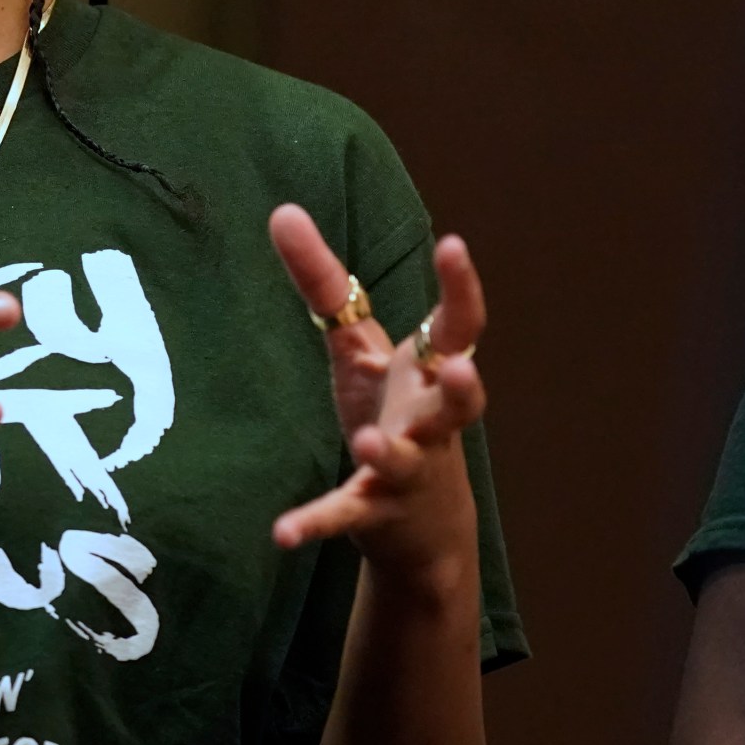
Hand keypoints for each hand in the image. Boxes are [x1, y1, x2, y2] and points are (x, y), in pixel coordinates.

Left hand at [265, 204, 487, 585]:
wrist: (422, 526)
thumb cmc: (393, 416)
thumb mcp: (358, 350)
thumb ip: (324, 284)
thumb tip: (282, 211)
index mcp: (429, 375)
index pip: (458, 326)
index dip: (460, 287)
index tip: (453, 245)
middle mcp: (430, 420)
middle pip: (459, 403)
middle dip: (462, 385)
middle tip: (456, 367)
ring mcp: (407, 468)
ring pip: (405, 460)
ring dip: (387, 452)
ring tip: (364, 442)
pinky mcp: (373, 510)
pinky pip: (345, 514)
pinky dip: (315, 523)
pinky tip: (282, 534)